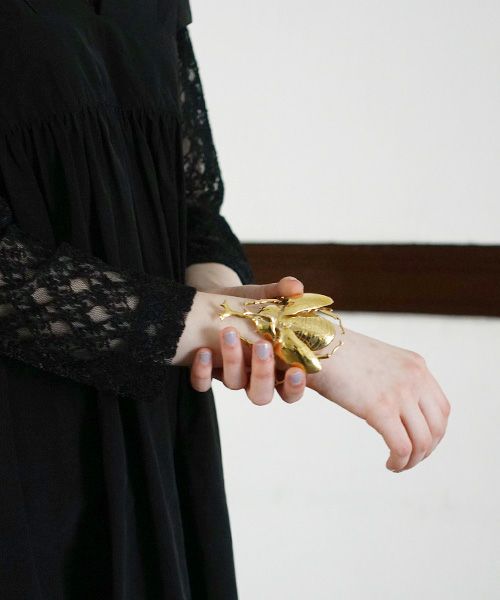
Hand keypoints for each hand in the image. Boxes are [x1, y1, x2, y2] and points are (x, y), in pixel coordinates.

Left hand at [189, 276, 307, 404]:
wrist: (218, 300)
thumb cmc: (249, 305)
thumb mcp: (265, 297)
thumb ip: (281, 292)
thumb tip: (296, 286)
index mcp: (276, 366)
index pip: (290, 390)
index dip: (294, 387)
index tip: (296, 370)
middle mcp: (253, 377)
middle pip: (261, 395)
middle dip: (262, 374)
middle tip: (262, 346)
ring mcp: (230, 375)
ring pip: (234, 384)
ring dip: (232, 361)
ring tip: (229, 332)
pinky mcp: (207, 371)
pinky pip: (202, 383)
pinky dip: (202, 371)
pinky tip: (203, 351)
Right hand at [307, 328, 450, 472]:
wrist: (316, 344)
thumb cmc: (336, 355)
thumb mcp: (377, 362)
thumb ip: (392, 380)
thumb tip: (393, 409)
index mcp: (415, 365)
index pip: (441, 408)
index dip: (434, 432)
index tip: (418, 444)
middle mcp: (414, 377)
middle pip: (437, 426)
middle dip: (426, 450)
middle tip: (409, 460)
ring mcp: (400, 392)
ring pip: (423, 441)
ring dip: (413, 460)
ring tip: (397, 465)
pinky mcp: (381, 408)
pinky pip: (402, 446)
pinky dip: (400, 462)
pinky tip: (389, 464)